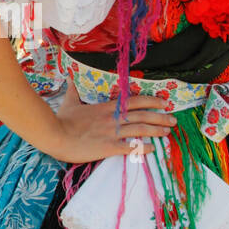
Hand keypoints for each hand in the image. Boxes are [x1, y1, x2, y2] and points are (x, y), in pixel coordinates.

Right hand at [45, 83, 177, 163]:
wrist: (54, 134)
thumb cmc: (61, 119)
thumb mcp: (69, 102)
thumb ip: (73, 91)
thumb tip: (70, 79)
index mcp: (106, 107)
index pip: (134, 101)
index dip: (151, 101)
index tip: (164, 102)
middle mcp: (112, 118)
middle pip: (142, 116)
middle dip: (160, 117)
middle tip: (173, 120)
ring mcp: (111, 132)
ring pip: (140, 130)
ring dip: (156, 130)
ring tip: (168, 132)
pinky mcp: (108, 147)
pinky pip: (130, 148)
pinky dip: (143, 148)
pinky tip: (153, 149)